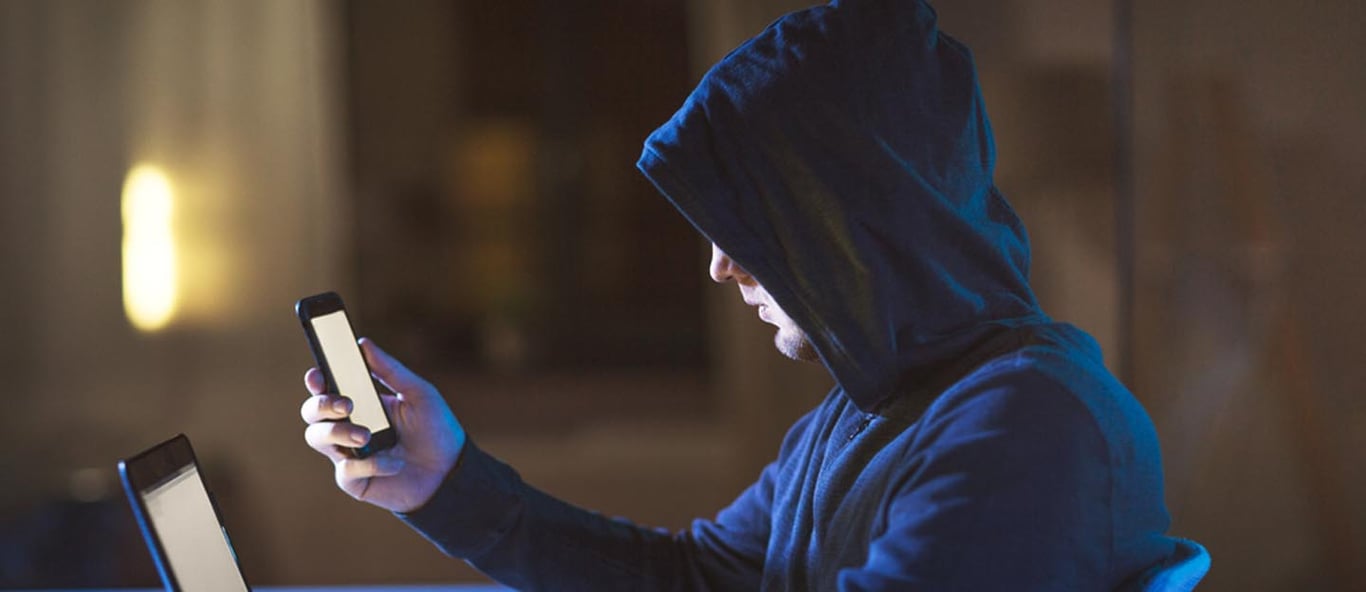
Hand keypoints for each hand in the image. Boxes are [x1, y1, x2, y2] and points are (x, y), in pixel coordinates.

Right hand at [300, 338, 465, 512]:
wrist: (451, 470)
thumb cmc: (435, 428)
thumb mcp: (418, 393)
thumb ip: (390, 370)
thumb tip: (363, 343)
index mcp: (360, 402)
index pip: (326, 388)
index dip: (316, 380)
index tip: (318, 375)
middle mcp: (347, 426)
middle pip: (312, 412)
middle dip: (322, 405)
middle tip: (347, 406)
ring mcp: (347, 453)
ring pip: (317, 438)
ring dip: (338, 433)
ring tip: (366, 436)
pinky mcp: (354, 480)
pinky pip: (345, 470)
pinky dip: (369, 464)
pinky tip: (394, 464)